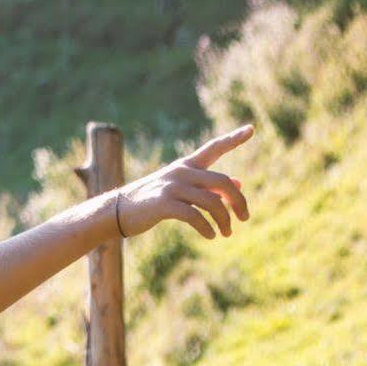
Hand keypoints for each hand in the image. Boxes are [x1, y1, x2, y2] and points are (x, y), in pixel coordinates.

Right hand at [115, 125, 253, 239]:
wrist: (115, 211)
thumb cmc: (150, 201)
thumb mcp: (179, 189)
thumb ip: (208, 186)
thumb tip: (239, 184)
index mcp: (185, 165)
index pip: (214, 148)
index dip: (233, 139)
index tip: (251, 129)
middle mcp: (181, 172)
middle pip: (223, 182)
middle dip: (238, 201)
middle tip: (244, 217)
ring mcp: (171, 187)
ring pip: (212, 202)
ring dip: (224, 220)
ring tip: (226, 233)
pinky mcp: (163, 203)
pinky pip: (195, 216)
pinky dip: (207, 228)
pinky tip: (210, 236)